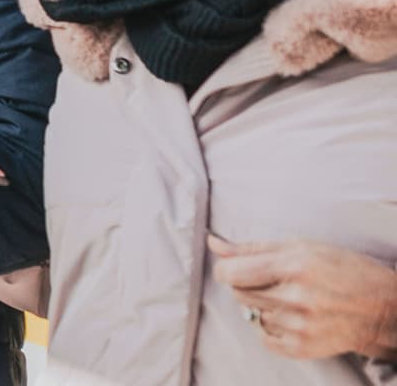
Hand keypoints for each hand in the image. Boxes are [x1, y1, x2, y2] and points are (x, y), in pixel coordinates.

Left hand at [210, 234, 396, 360]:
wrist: (383, 309)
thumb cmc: (343, 270)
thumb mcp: (301, 247)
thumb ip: (252, 247)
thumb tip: (212, 242)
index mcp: (294, 266)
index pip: (230, 273)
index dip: (227, 269)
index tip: (235, 268)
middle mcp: (296, 297)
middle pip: (238, 293)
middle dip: (248, 285)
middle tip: (274, 281)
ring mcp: (299, 326)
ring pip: (251, 313)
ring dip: (263, 306)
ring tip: (292, 299)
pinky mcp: (301, 348)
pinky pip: (263, 336)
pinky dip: (272, 327)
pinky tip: (294, 317)